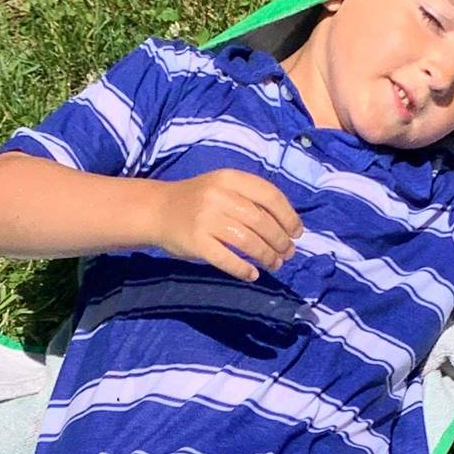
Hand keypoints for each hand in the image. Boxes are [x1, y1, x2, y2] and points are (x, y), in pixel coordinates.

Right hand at [150, 168, 303, 281]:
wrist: (157, 210)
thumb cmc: (197, 199)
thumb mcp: (222, 187)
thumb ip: (249, 199)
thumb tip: (286, 226)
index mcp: (229, 178)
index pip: (269, 195)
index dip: (288, 216)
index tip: (297, 232)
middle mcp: (218, 196)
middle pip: (262, 221)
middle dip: (280, 241)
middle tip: (287, 253)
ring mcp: (206, 220)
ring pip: (248, 242)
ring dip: (267, 256)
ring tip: (275, 264)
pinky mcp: (196, 243)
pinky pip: (227, 259)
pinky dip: (243, 270)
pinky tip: (252, 275)